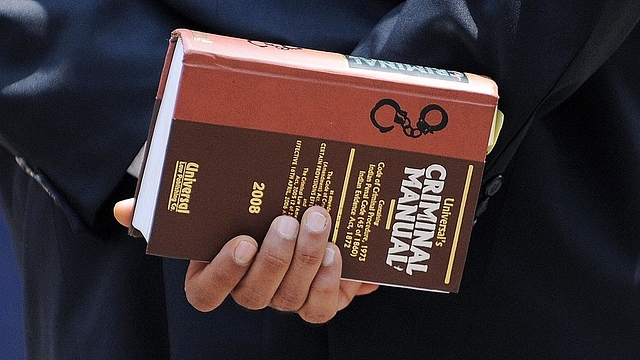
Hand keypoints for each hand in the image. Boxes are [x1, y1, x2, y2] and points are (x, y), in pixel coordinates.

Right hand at [114, 199, 377, 322]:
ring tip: (319, 223)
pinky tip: (338, 253)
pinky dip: (332, 283)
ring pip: (292, 299)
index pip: (205, 294)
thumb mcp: (212, 197)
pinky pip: (323, 308)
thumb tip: (124, 211)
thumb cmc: (251, 205)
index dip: (222, 274)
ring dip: (306, 262)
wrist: (305, 207)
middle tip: (288, 221)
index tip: (240, 242)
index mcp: (218, 272)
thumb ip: (170, 205)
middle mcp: (251, 291)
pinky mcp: (320, 299)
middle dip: (275, 259)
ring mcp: (286, 298)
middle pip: (256, 294)